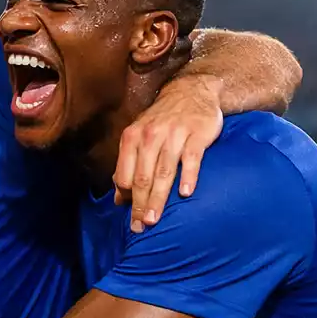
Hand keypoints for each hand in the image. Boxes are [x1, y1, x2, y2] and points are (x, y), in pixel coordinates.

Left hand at [113, 73, 223, 231]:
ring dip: (157, 197)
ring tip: (154, 219)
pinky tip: (185, 193)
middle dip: (139, 205)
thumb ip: (128, 167)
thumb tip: (119, 199)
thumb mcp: (139, 137)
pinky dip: (188, 176)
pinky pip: (191, 159)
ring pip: (163, 171)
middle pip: (142, 177)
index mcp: (132, 138)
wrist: (191, 90)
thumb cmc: (162, 121)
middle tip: (140, 227)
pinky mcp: (197, 134)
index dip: (126, 199)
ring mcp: (174, 134)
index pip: (125, 175)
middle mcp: (150, 136)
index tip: (130, 219)